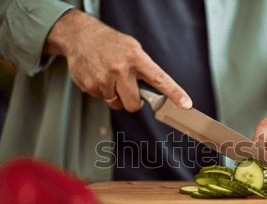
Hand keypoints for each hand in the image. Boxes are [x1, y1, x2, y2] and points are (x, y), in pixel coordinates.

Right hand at [43, 9, 191, 110]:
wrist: (80, 36)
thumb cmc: (110, 44)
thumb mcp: (133, 49)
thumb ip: (144, 70)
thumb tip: (157, 91)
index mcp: (136, 59)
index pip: (160, 80)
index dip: (175, 94)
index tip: (186, 104)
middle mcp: (121, 70)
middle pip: (133, 105)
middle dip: (131, 101)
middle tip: (127, 88)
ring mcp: (104, 79)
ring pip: (116, 104)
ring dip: (115, 95)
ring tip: (109, 77)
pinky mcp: (90, 86)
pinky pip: (102, 99)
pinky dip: (101, 91)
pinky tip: (98, 76)